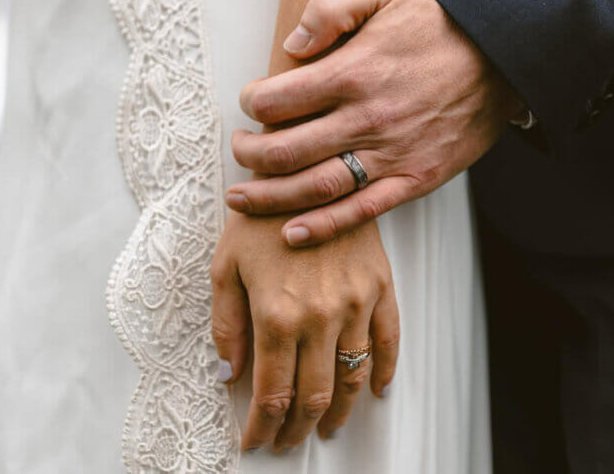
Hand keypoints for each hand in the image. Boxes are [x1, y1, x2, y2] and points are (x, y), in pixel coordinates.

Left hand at [210, 213, 398, 450]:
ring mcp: (356, 302)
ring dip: (340, 412)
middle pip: (315, 395)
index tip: (254, 442)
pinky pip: (389, 339)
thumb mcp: (224, 267)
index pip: (273, 393)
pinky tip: (376, 391)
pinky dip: (384, 371)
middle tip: (286, 441)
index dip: (262, 426)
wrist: (304, 171)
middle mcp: (320, 315)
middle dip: (297, 428)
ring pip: (352, 376)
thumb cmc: (256, 218)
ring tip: (327, 429)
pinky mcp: (380, 286)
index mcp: (277, 314)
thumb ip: (227, 327)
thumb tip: (230, 376)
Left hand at [226, 0, 524, 246]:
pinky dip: (322, 227)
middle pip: (285, 151)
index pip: (277, 100)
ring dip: (268, 197)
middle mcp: (366, 119)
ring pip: (314, 188)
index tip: (249, 104)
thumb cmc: (436, 30)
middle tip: (238, 151)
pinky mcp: (413, 180)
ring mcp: (390, 155)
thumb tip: (291, 46)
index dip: (251, 104)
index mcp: (353, 73)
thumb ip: (330, 9)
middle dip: (248, 156)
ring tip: (241, 198)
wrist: (499, 60)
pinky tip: (291, 232)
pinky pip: (360, 212)